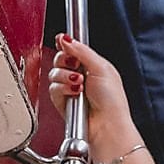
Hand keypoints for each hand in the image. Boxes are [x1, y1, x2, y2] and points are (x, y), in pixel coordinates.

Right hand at [49, 34, 138, 156]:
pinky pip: (52, 89)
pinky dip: (63, 89)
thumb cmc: (111, 100)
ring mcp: (69, 88)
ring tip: (79, 85)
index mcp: (92, 65)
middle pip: (59, 59)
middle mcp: (79, 75)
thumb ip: (82, 51)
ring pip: (54, 73)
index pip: (73, 49)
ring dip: (66, 77)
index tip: (63, 41)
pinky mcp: (61, 101)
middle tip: (75, 66)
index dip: (66, 44)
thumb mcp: (101, 67)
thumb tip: (66, 38)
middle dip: (65, 61)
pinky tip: (74, 94)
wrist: (106, 125)